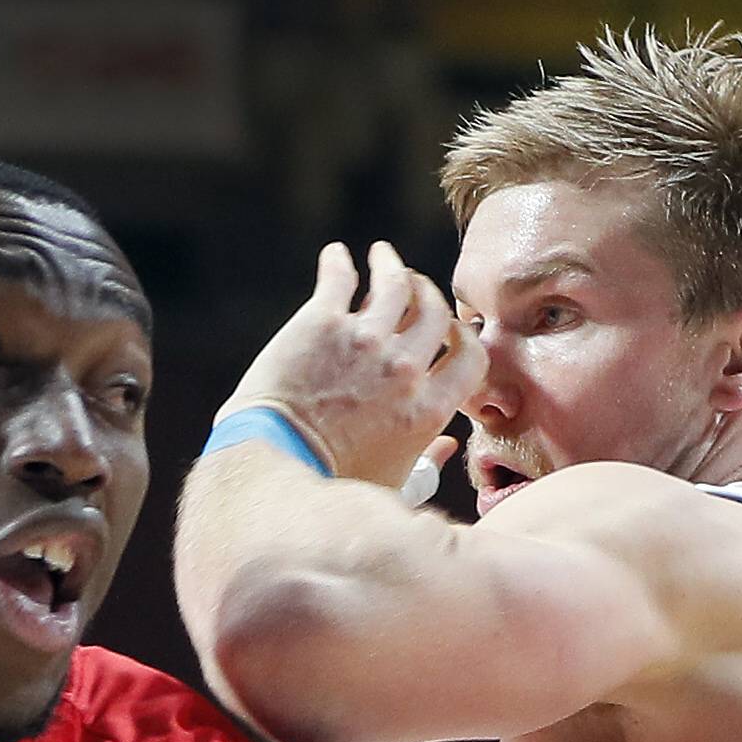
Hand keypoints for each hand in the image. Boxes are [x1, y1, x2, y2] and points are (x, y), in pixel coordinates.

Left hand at [220, 242, 486, 488]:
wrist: (272, 466)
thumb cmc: (331, 486)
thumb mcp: (392, 483)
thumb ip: (427, 464)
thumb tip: (449, 446)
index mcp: (429, 408)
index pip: (470, 356)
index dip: (463, 337)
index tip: (452, 329)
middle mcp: (404, 369)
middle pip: (435, 312)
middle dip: (429, 295)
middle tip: (415, 287)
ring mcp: (364, 340)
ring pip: (395, 282)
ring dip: (391, 264)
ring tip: (382, 255)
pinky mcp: (321, 322)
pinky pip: (339, 276)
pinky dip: (339, 261)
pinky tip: (336, 256)